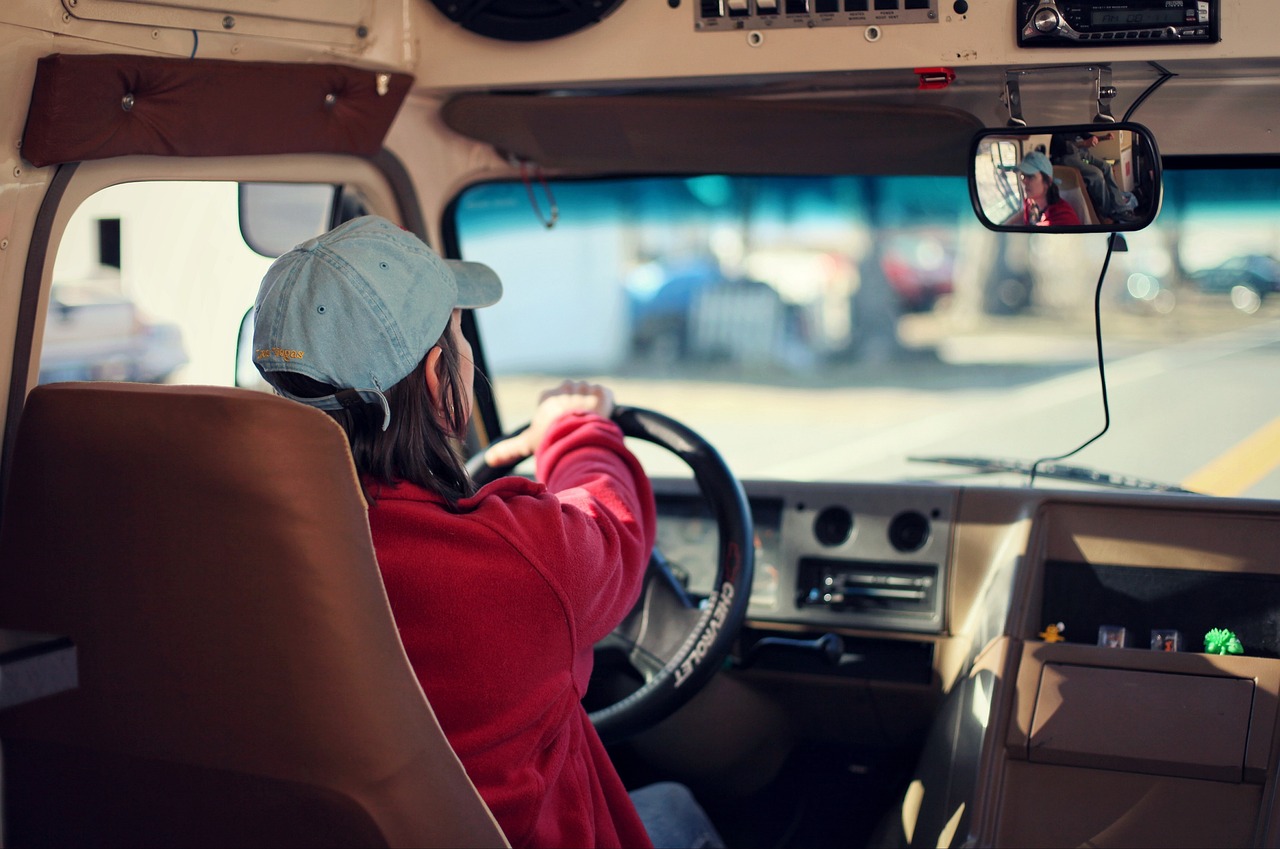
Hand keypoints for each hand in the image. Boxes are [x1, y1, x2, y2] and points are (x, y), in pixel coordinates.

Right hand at [482, 380, 615, 467]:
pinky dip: (606, 407)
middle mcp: (564, 388)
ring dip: (591, 409)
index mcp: (547, 397)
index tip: (560, 428)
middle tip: (576, 429)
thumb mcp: (527, 444)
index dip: (558, 416)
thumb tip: (488, 459)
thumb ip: (509, 449)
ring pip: (589, 396)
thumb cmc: (549, 439)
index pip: (554, 402)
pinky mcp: (602, 393)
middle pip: (572, 397)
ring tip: (588, 426)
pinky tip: (601, 419)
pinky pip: (605, 396)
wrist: (576, 436)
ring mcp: (584, 388)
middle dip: (575, 410)